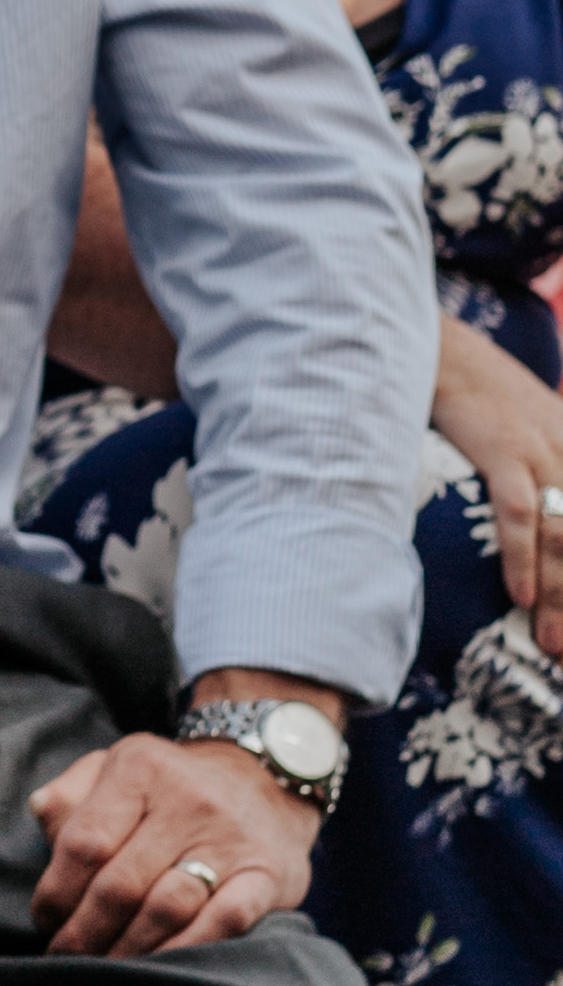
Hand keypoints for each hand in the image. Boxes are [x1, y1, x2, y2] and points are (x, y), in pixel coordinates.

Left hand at [29, 710, 322, 957]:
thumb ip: (71, 794)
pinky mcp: (267, 876)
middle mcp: (188, 799)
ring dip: (128, 950)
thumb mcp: (115, 769)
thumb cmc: (168, 789)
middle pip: (121, 884)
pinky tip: (161, 969)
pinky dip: (186, 951)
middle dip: (84, 932)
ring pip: (166, 908)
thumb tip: (40, 816)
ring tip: (106, 969)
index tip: (46, 921)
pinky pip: (223, 923)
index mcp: (139, 767)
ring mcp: (231, 839)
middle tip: (68, 958)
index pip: (84, 843)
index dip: (56, 893)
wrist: (265, 783)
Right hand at [432, 314, 562, 667]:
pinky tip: (521, 596)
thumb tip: (539, 520)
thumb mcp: (528, 424)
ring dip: (562, 594)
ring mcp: (539, 446)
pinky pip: (519, 511)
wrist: (436, 341)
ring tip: (554, 644)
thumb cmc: (473, 389)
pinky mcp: (502, 445)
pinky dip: (523, 557)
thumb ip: (542, 470)